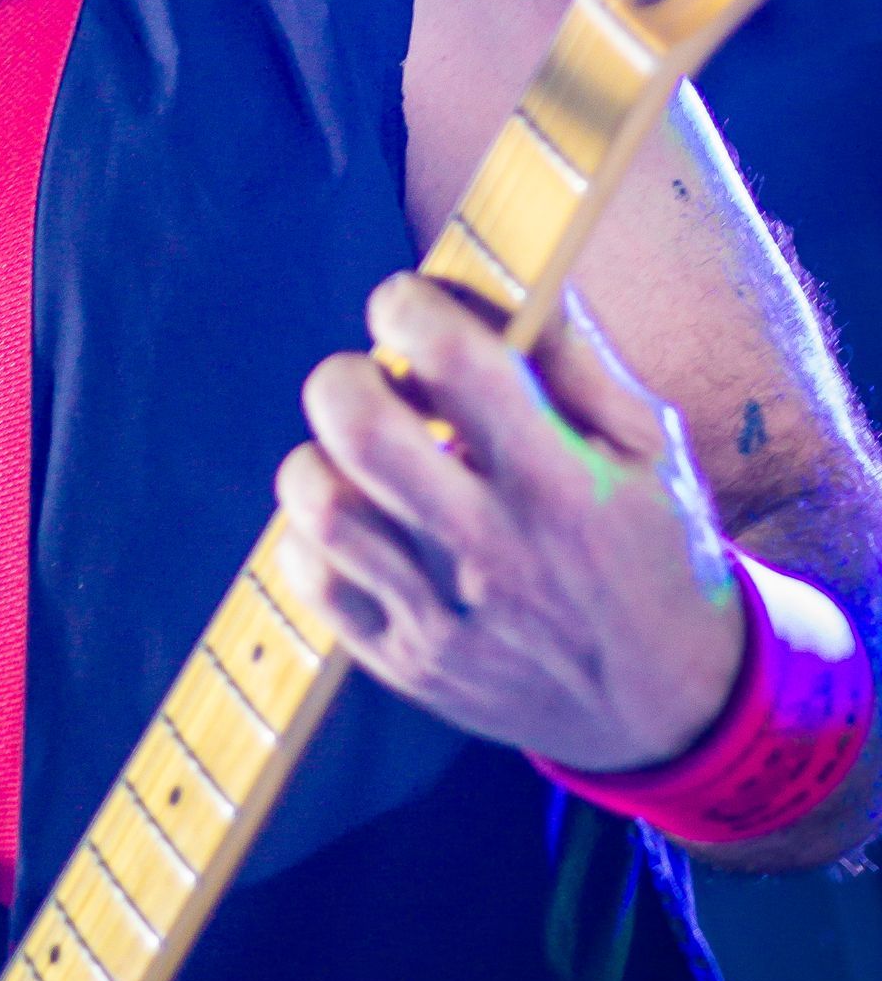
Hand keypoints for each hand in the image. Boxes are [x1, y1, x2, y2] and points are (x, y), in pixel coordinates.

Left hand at [274, 274, 745, 772]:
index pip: (459, 364)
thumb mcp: (651, 448)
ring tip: (357, 456)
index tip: (405, 306)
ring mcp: (443, 615)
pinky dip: (310, 535)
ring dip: (320, 458)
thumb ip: (574, 357)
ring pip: (324, 510)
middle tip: (366, 379)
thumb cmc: (657, 551)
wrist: (670, 707)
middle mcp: (496, 551)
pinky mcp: (406, 664)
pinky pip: (314, 583)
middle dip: (343, 378)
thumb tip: (507, 273)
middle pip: (362, 434)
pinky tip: (356, 518)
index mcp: (563, 483)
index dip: (410, 310)